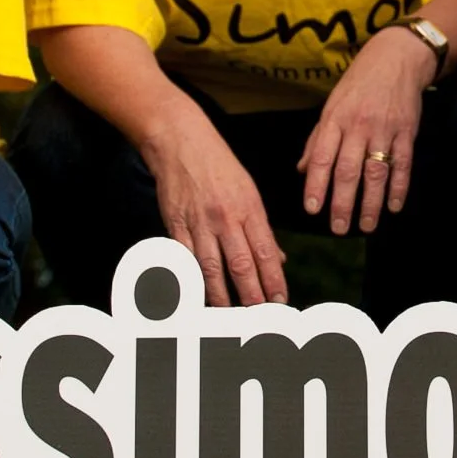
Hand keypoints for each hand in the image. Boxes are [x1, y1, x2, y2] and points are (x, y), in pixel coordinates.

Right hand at [142, 113, 286, 305]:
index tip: (280, 300)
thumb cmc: (218, 164)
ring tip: (228, 313)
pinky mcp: (176, 224)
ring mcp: (199, 222)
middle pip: (241, 264)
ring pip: (212, 267)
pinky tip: (198, 293)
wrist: (181, 141)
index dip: (274, 279)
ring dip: (221, 294)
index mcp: (249, 208)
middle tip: (259, 315)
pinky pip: (185, 258)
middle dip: (252, 295)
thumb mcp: (249, 191)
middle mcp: (226, 217)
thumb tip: (277, 258)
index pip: (266, 251)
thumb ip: (262, 227)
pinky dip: (192, 278)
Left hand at [300, 26, 427, 234]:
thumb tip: (301, 170)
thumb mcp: (332, 105)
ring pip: (376, 171)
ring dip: (371, 202)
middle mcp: (358, 125)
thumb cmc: (358, 84)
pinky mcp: (407, 131)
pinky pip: (403, 163)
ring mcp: (384, 129)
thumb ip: (318, 139)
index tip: (311, 208)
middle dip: (342, 202)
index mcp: (335, 119)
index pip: (321, 157)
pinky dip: (399, 187)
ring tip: (367, 226)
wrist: (396, 58)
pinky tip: (394, 206)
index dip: (315, 184)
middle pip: (348, 170)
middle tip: (339, 228)